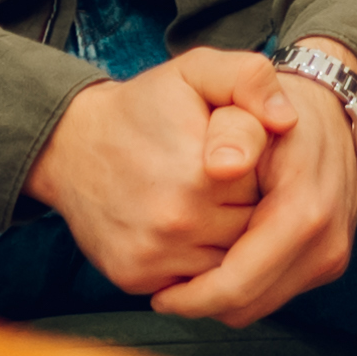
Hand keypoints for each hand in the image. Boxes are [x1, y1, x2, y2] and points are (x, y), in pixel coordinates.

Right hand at [28, 52, 285, 296]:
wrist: (70, 146)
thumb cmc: (143, 107)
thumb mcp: (196, 72)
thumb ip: (249, 80)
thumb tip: (286, 120)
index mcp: (202, 171)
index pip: (269, 190)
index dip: (259, 173)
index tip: (236, 157)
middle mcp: (177, 221)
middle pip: (251, 231)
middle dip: (244, 209)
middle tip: (213, 181)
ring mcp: (153, 255)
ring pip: (226, 264)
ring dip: (223, 242)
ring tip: (199, 203)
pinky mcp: (134, 278)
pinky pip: (191, 283)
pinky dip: (193, 263)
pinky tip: (179, 229)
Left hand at [149, 58, 356, 326]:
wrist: (324, 111)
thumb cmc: (262, 104)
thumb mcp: (230, 81)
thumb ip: (227, 106)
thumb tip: (225, 165)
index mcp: (303, 201)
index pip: (243, 276)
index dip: (196, 294)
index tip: (158, 292)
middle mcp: (327, 236)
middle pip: (250, 301)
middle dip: (201, 303)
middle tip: (162, 295)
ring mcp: (331, 253)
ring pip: (260, 307)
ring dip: (218, 302)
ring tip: (181, 283)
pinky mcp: (327, 263)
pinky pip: (273, 296)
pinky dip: (240, 291)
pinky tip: (213, 268)